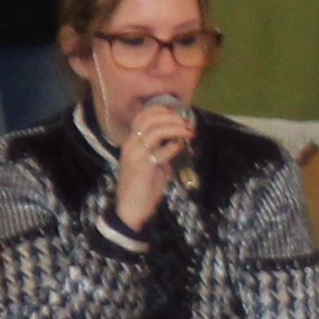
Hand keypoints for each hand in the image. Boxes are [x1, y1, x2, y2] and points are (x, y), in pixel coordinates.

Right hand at [110, 96, 195, 230]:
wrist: (130, 208)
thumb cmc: (143, 187)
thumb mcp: (153, 165)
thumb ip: (162, 151)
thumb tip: (177, 142)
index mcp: (131, 143)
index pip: (141, 117)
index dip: (159, 110)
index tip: (176, 112)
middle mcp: (131, 145)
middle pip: (149, 120)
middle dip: (171, 117)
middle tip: (186, 122)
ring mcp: (135, 155)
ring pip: (155, 131)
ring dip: (175, 128)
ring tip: (188, 132)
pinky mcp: (143, 166)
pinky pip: (161, 151)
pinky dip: (174, 146)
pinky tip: (181, 146)